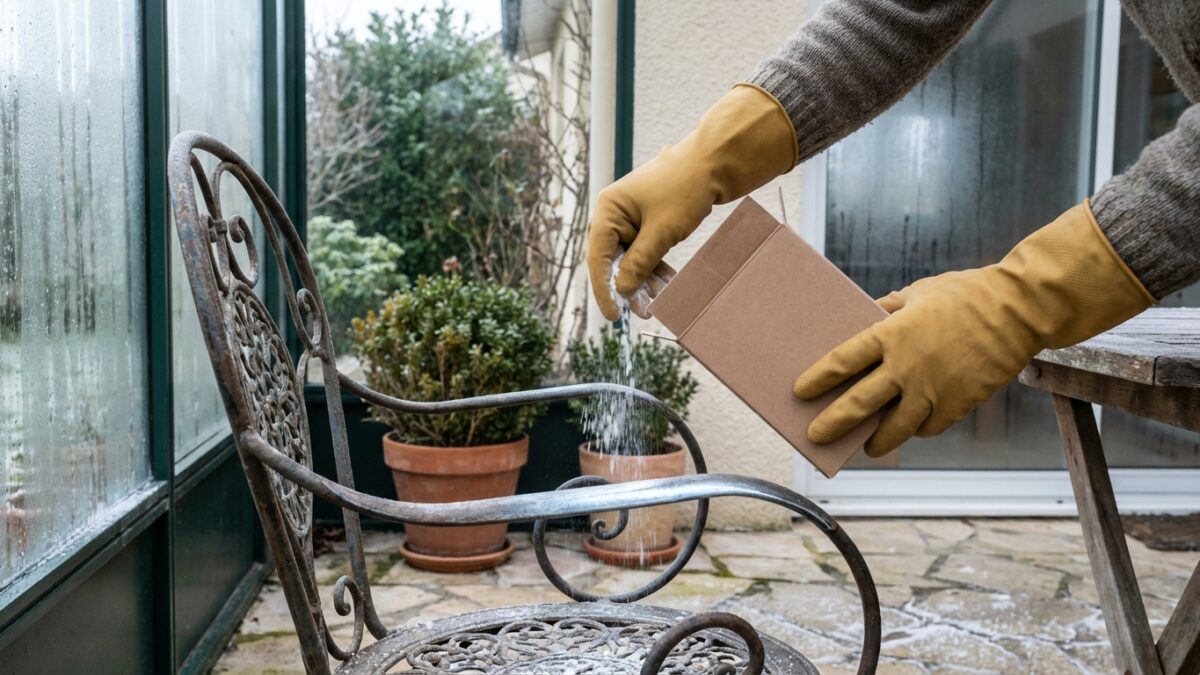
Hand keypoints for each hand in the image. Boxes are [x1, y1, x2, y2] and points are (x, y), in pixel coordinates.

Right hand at [587, 84, 796, 320]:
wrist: (715, 161)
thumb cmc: (685, 188)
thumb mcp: (661, 231)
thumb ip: (639, 262)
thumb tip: (622, 290)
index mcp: (609, 209)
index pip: (598, 256)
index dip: (604, 288)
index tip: (613, 315)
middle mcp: (615, 213)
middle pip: (612, 258)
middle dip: (626, 287)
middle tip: (640, 312)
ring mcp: (632, 217)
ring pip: (631, 257)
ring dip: (643, 280)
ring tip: (656, 304)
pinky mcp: (650, 220)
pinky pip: (646, 250)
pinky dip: (655, 267)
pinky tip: (666, 285)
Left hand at [793, 202, 1154, 456]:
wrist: (1018, 311)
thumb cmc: (965, 295)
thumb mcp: (917, 293)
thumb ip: (887, 310)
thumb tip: (864, 321)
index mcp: (891, 334)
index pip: (842, 362)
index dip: (818, 380)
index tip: (800, 392)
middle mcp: (907, 367)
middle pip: (858, 404)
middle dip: (833, 424)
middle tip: (816, 436)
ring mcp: (933, 390)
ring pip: (894, 429)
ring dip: (876, 441)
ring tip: (866, 447)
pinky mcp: (958, 405)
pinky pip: (928, 427)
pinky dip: (916, 430)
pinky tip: (909, 430)